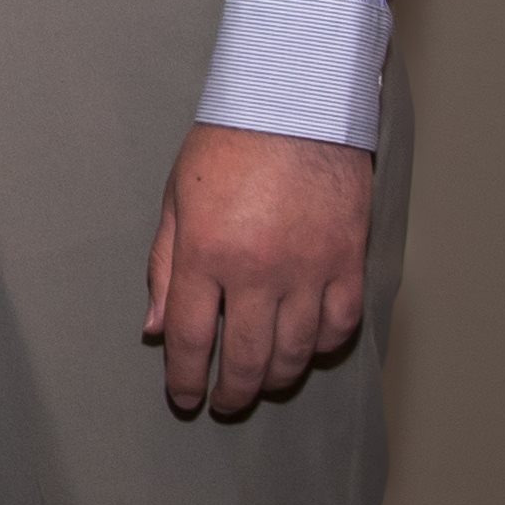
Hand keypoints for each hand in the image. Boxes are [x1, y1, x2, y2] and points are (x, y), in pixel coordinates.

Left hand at [142, 123, 375, 415]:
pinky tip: (309, 349)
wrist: (296, 103)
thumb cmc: (227, 145)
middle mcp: (258, 270)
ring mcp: (309, 268)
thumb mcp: (177, 200)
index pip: (191, 339)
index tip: (185, 399)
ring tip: (265, 384)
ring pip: (296, 352)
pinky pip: (341, 325)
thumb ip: (165, 268)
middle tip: (226, 402)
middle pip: (246, 358)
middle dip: (233, 392)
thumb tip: (155, 331)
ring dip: (278, 379)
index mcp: (206, 253)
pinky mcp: (348, 260)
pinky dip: (325, 346)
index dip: (186, 379)